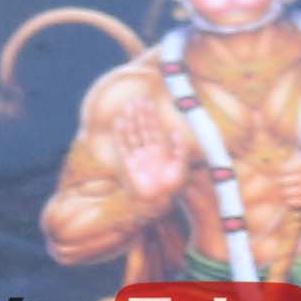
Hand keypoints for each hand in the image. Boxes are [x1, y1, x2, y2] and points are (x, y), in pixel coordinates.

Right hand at [85, 67, 193, 211]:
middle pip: (142, 128)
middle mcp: (147, 151)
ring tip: (128, 106)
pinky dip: (120, 134)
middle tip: (137, 98)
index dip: (150, 115)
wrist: (159, 201)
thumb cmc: (172, 186)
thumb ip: (180, 149)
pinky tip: (119, 122)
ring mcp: (137, 156)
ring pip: (132, 134)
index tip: (147, 101)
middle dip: (140, 113)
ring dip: (130, 120)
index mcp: (160, 150)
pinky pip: (122, 146)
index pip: (153, 128)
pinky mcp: (128, 164)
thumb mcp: (181, 166)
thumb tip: (176, 132)